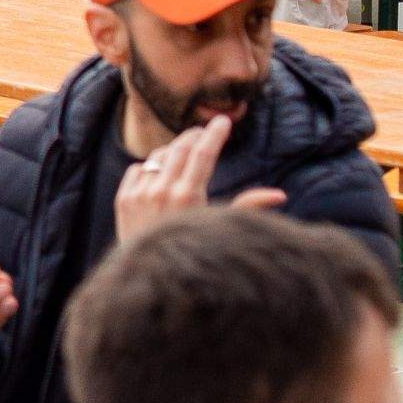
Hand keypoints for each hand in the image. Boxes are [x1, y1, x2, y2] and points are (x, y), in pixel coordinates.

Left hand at [114, 114, 281, 244]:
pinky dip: (149, 168)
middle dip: (194, 137)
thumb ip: (247, 208)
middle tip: (205, 131)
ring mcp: (139, 194)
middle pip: (180, 149)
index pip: (203, 153)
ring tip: (185, 152)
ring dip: (173, 151)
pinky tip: (160, 173)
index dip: (215, 134)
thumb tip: (279, 194)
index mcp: (189, 197)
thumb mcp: (221, 231)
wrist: (153, 282)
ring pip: (157, 157)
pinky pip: (137, 170)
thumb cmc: (196, 256)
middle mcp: (162, 191)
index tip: (223, 120)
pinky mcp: (123, 200)